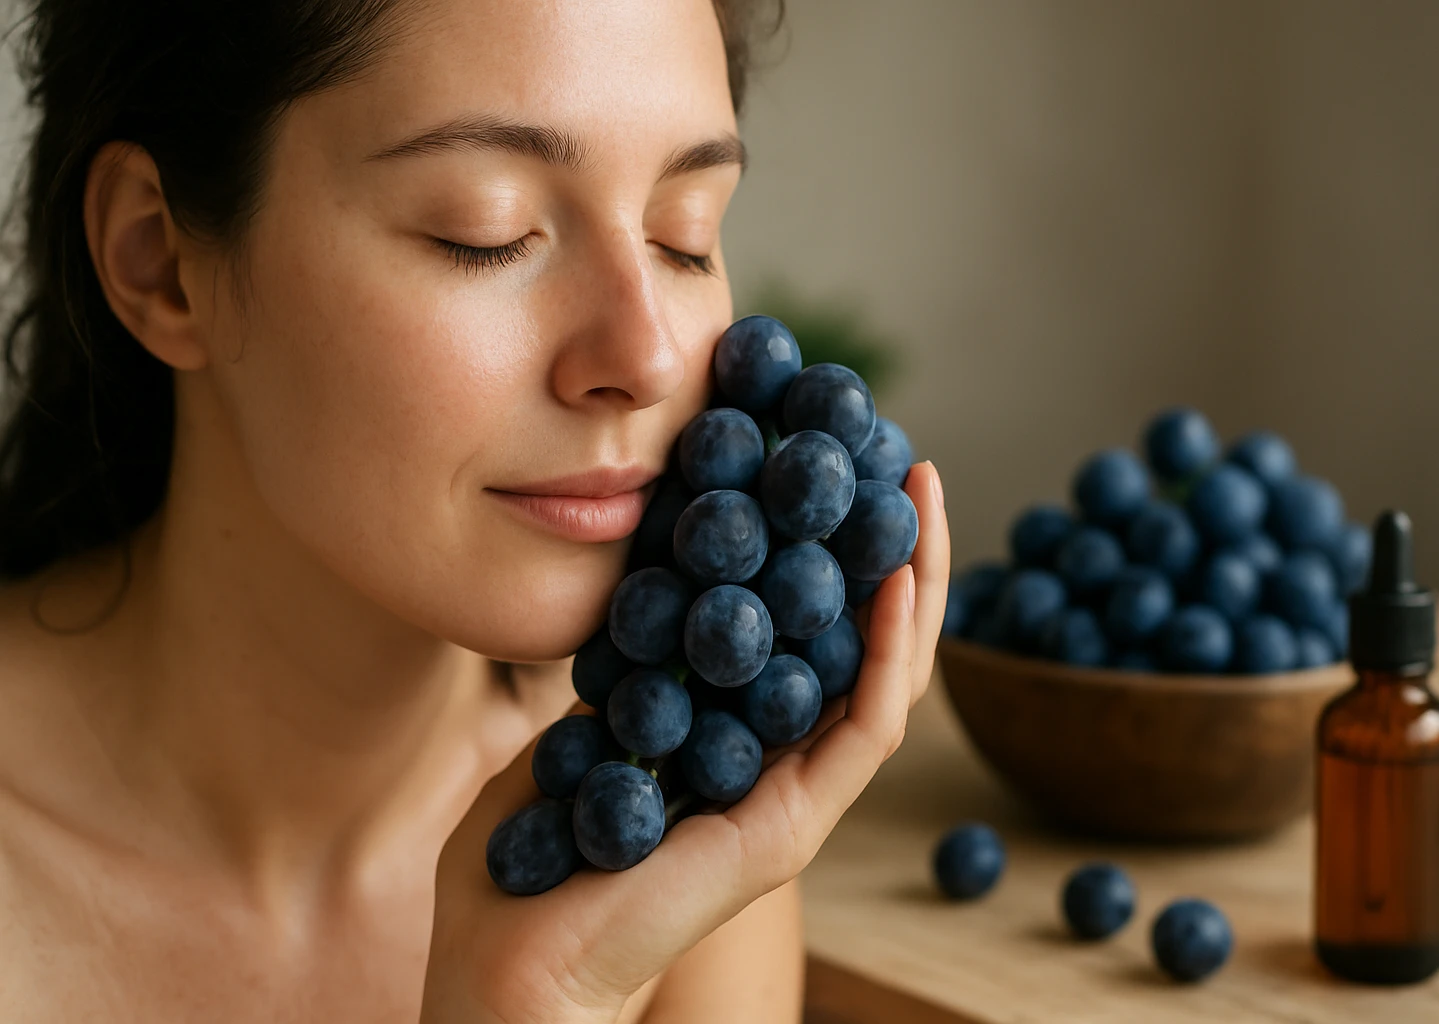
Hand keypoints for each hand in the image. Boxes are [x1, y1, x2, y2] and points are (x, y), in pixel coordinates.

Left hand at [420, 463, 949, 1023]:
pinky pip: (865, 728)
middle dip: (890, 548)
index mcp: (732, 734)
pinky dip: (889, 649)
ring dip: (912, 582)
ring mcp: (795, 794)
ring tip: (921, 494)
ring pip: (885, 676)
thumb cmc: (527, 854)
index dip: (827, 551)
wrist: (511, 960)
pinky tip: (895, 578)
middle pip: (861, 641)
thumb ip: (609, 661)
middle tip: (904, 463)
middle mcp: (778, 758)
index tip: (830, 468)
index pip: (804, 631)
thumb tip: (622, 577)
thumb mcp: (568, 719)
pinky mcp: (794, 826)